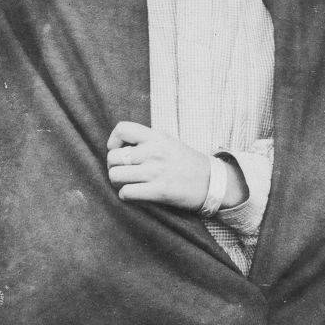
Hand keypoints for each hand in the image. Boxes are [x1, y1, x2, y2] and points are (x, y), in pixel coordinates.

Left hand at [106, 121, 235, 210]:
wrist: (212, 181)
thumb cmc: (186, 162)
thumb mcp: (168, 142)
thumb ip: (146, 141)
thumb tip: (118, 147)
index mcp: (156, 137)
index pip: (122, 129)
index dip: (113, 141)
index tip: (120, 150)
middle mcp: (154, 152)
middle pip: (113, 157)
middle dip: (114, 167)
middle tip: (125, 172)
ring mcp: (156, 171)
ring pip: (115, 176)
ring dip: (118, 183)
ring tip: (129, 183)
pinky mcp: (159, 191)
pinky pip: (126, 193)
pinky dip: (126, 196)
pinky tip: (136, 194)